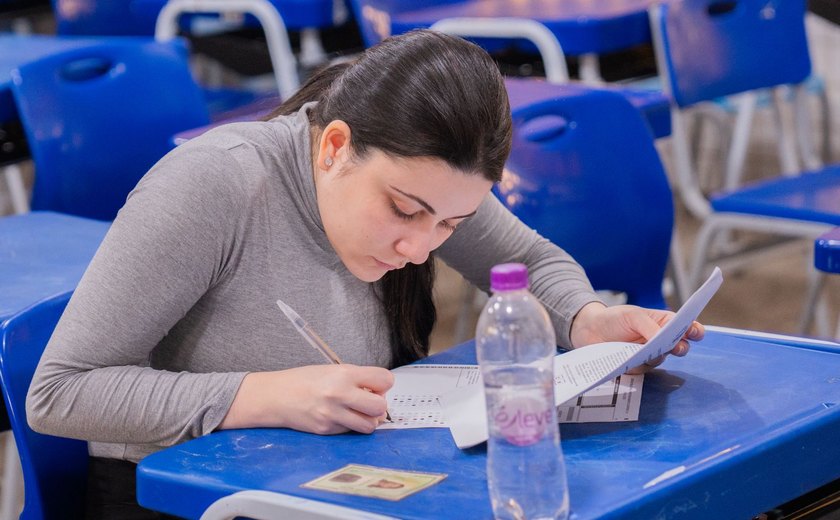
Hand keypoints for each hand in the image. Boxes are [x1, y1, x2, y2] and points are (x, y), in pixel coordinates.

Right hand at [219, 364, 393, 434]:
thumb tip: (380, 391)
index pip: (384, 380)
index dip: (383, 384)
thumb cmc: (304, 380)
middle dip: (379, 405)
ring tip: (357, 411)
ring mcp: (333, 415)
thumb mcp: (333, 370)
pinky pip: (351, 431)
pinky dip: (351, 425)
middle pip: (380, 406)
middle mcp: (340, 394)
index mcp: (344, 374)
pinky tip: (340, 416)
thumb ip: (357, 379)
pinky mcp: (327, 430)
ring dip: (368, 419)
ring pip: (369, 425)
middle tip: (369, 401)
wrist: (276, 396)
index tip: (376, 385)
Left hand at [569, 302, 704, 373]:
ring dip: (655, 356)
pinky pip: (643, 369)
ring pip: (661, 360)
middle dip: (680, 347)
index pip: (685, 327)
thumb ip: (648, 326)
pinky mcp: (636, 366)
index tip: (695, 333)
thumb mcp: (632, 316)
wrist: (590, 330)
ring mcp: (648, 354)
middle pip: (679, 347)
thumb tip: (660, 339)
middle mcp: (660, 340)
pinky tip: (629, 360)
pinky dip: (638, 365)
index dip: (694, 330)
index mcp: (663, 323)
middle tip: (677, 347)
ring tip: (643, 351)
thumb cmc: (614, 318)